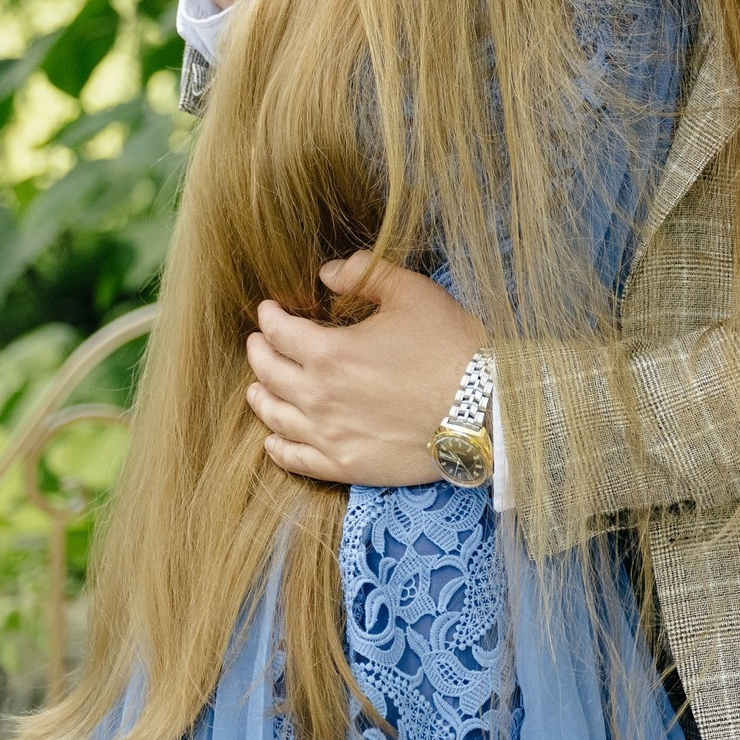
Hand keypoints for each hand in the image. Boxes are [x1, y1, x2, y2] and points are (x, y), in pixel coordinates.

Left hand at [244, 255, 485, 486]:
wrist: (483, 409)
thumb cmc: (451, 348)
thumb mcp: (412, 293)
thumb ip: (364, 274)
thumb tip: (327, 273)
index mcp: (329, 352)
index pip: (279, 332)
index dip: (269, 316)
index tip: (268, 310)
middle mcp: (318, 396)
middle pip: (269, 373)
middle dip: (259, 353)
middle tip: (258, 343)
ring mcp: (329, 436)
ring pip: (275, 418)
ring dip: (260, 398)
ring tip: (256, 388)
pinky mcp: (345, 466)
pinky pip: (295, 460)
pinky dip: (276, 448)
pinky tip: (272, 441)